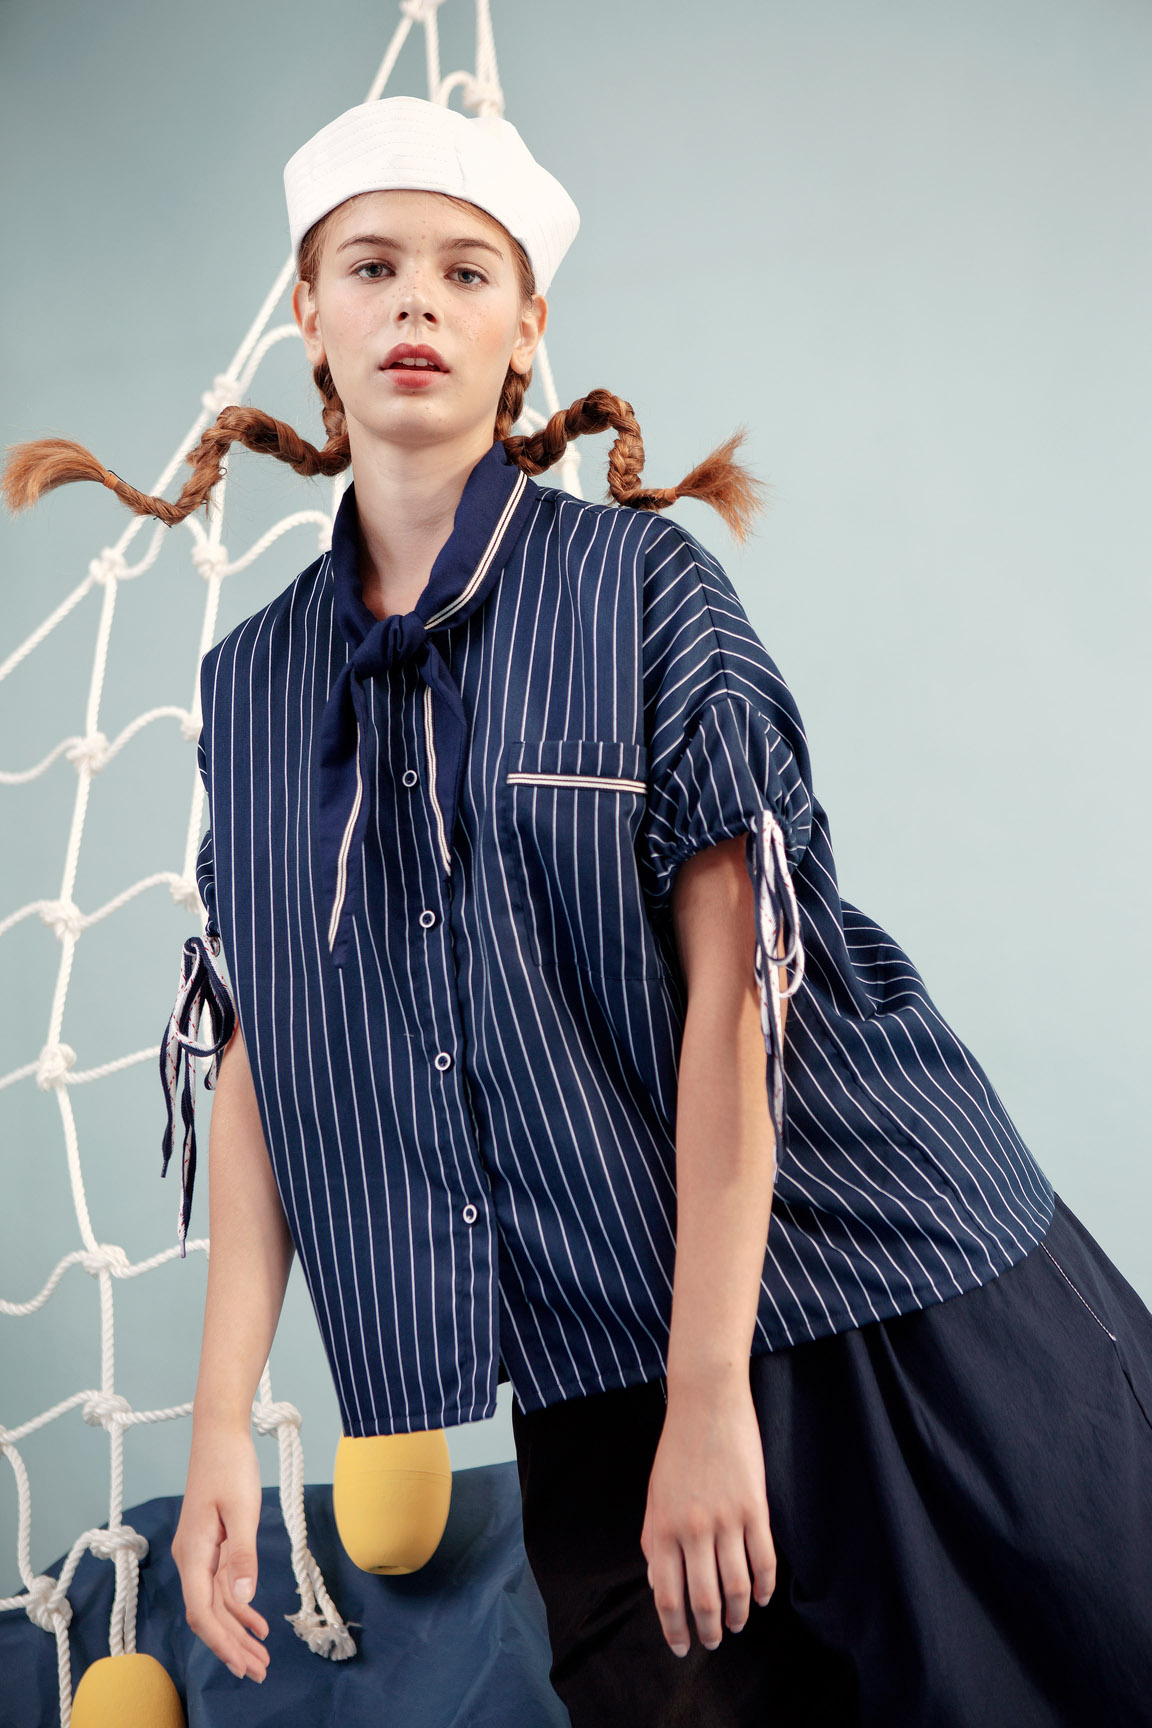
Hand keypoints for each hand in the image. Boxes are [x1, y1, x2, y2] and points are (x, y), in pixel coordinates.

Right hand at [171, 1423, 269, 1681]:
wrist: (219, 1432)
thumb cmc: (230, 1464)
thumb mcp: (243, 1508)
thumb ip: (242, 1555)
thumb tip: (242, 1597)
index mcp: (194, 1552)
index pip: (202, 1610)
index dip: (223, 1640)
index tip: (243, 1663)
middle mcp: (190, 1558)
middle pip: (208, 1614)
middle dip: (231, 1646)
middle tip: (258, 1671)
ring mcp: (199, 1553)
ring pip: (214, 1604)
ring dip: (236, 1631)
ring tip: (260, 1656)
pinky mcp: (210, 1545)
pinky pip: (220, 1586)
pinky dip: (238, 1606)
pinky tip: (256, 1623)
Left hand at [640, 1379, 775, 1656]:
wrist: (706, 1403)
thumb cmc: (676, 1449)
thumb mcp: (654, 1495)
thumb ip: (653, 1540)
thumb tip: (657, 1585)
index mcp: (662, 1528)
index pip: (667, 1596)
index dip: (674, 1629)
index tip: (682, 1647)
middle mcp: (691, 1530)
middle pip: (702, 1600)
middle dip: (709, 1630)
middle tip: (715, 1641)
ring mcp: (725, 1519)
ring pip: (736, 1586)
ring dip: (739, 1614)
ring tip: (738, 1623)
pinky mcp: (754, 1508)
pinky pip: (763, 1560)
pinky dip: (764, 1587)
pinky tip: (762, 1598)